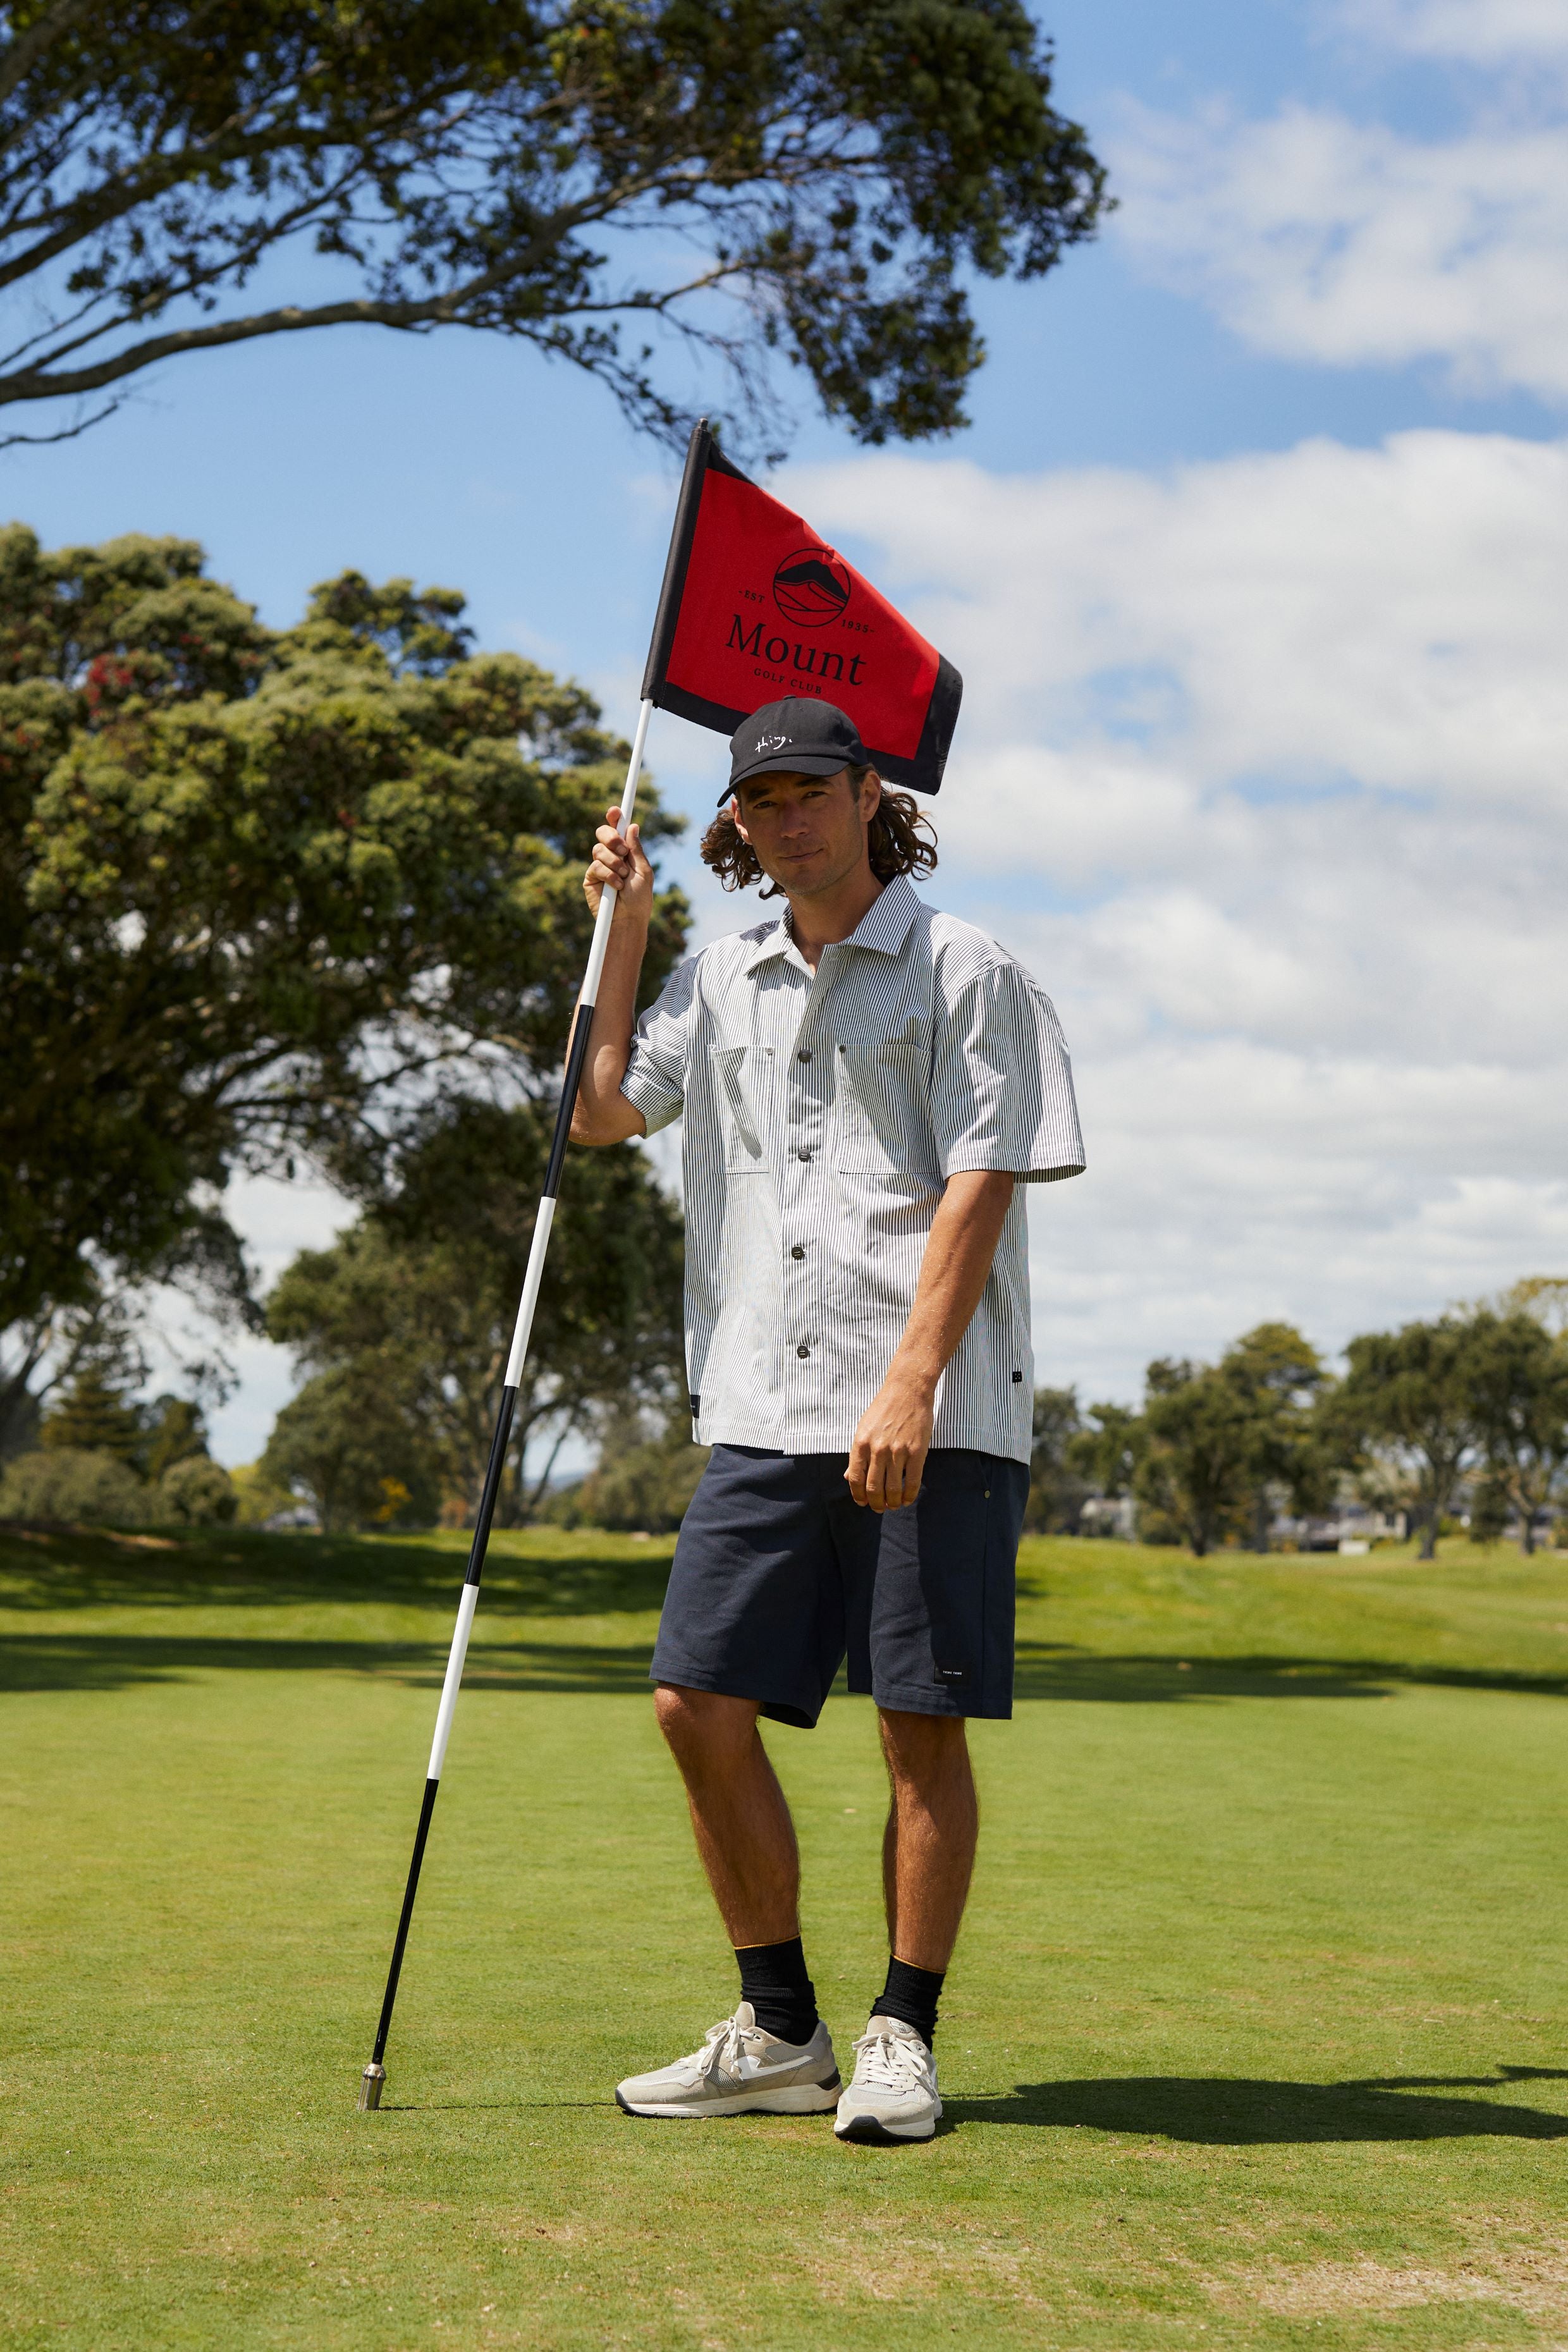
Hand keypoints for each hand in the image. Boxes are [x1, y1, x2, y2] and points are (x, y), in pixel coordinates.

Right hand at [583, 808, 654, 926]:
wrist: (628, 919)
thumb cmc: (639, 899)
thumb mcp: (643, 871)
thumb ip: (636, 850)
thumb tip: (633, 826)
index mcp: (626, 852)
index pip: (618, 830)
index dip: (615, 818)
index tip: (616, 810)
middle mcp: (611, 856)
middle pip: (603, 833)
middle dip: (611, 837)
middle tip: (622, 850)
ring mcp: (599, 866)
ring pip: (598, 849)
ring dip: (614, 862)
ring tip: (623, 877)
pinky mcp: (590, 878)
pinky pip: (595, 866)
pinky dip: (608, 875)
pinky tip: (616, 886)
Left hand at [846, 1369, 934, 1511]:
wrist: (907, 1390)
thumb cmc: (883, 1409)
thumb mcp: (863, 1428)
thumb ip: (857, 1454)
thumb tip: (848, 1477)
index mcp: (860, 1443)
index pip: (855, 1479)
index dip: (858, 1495)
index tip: (862, 1502)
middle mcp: (877, 1449)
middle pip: (873, 1488)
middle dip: (876, 1504)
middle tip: (879, 1508)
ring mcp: (898, 1451)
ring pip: (893, 1489)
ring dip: (893, 1502)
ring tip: (894, 1505)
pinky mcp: (916, 1451)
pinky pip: (912, 1481)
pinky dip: (909, 1495)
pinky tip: (908, 1499)